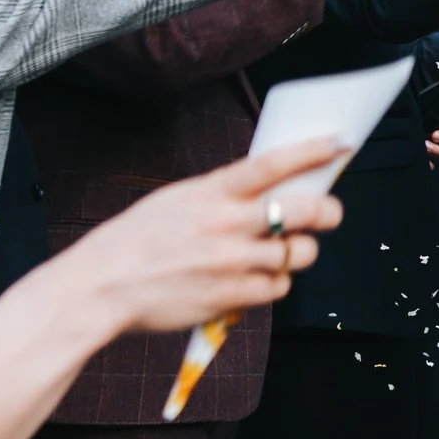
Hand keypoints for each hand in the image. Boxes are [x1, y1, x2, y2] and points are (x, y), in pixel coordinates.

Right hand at [52, 137, 344, 336]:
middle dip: (327, 212)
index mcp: (210, 192)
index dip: (313, 151)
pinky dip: (274, 284)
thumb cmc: (133, 243)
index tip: (340, 142)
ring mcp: (232, 260)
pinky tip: (255, 279)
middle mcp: (227, 223)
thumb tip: (266, 189)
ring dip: (296, 254)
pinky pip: (278, 287)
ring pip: (298, 254)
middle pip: (305, 211)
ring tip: (278, 253)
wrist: (97, 289)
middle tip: (327, 214)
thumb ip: (220, 195)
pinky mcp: (232, 296)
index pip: (272, 164)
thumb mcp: (174, 201)